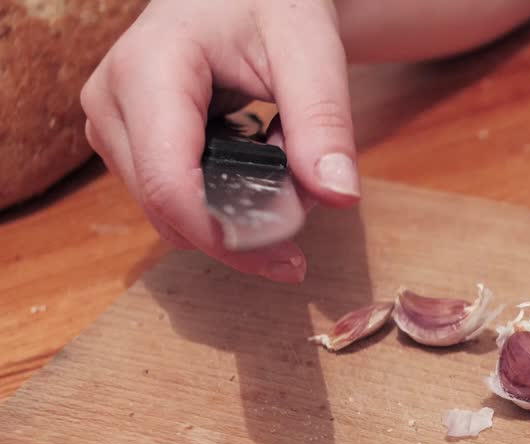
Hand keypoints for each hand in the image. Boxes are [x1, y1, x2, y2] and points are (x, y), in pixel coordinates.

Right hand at [80, 0, 361, 281]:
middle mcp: (111, 102)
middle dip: (245, 227)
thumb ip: (324, 123)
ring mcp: (111, 126)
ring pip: (172, 216)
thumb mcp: (310, 50)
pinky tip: (263, 161)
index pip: (171, 186)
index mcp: (148, 71)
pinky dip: (227, 200)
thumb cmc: (270, 3)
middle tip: (311, 194)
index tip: (291, 254)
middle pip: (169, 212)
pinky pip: (175, 201)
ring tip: (287, 159)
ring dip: (238, 213)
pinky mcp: (125, 144)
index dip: (229, 236)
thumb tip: (340, 196)